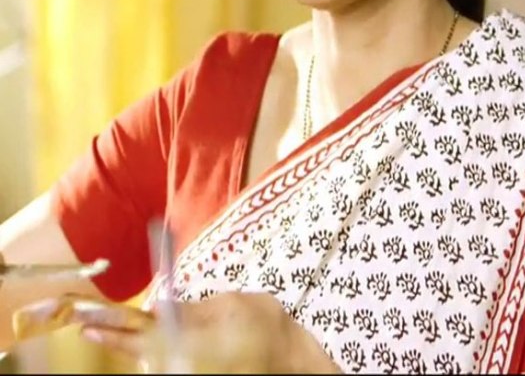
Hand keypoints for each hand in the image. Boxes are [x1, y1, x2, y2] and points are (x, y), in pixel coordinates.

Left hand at [81, 292, 339, 373]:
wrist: (289, 361)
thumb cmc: (265, 327)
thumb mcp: (231, 304)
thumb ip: (191, 308)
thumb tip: (160, 305)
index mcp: (185, 339)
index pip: (138, 330)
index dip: (111, 322)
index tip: (86, 316)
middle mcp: (180, 361)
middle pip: (137, 349)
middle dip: (115, 334)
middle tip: (86, 324)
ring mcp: (185, 372)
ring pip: (152, 359)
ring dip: (139, 345)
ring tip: (118, 331)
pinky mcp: (191, 374)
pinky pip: (169, 365)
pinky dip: (161, 354)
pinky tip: (166, 344)